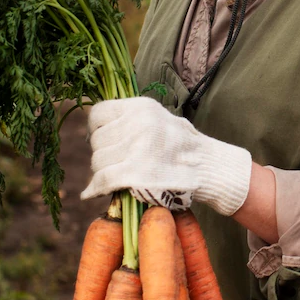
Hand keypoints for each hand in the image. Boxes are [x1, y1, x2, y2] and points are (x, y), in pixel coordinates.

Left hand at [80, 97, 252, 216]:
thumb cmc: (183, 146)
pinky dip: (95, 188)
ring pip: (98, 161)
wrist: (208, 168)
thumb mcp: (160, 119)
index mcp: (142, 108)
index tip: (103, 140)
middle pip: (97, 140)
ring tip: (115, 176)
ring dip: (101, 172)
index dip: (96, 129)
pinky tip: (91, 192)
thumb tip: (98, 130)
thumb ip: (132, 120)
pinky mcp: (136, 174)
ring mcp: (137, 149)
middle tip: (114, 163)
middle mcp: (138, 124)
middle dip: (101, 154)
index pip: (99, 113)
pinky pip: (103, 180)